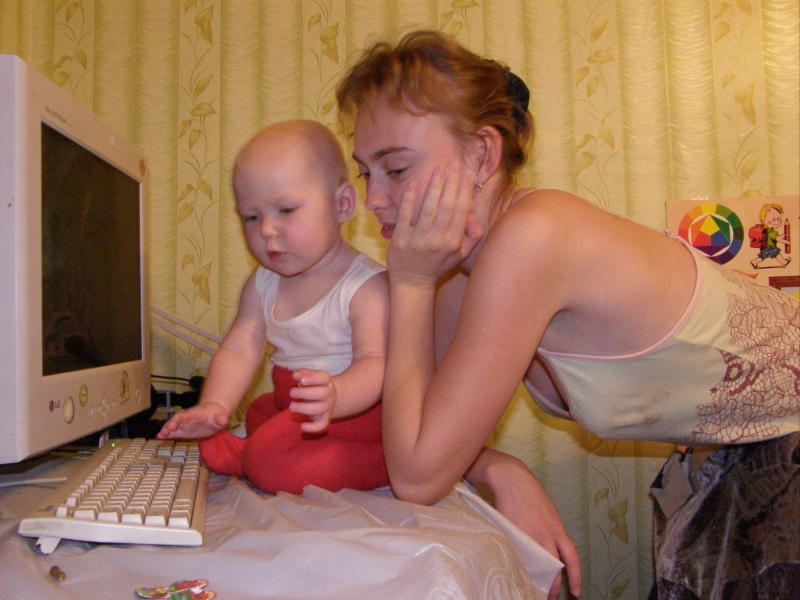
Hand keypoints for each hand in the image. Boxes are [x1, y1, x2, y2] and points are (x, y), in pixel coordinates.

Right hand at [156, 401, 228, 439]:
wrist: (213, 415)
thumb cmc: (217, 415)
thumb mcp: (221, 416)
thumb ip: (221, 418)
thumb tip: (223, 420)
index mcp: (196, 413)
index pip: (188, 414)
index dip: (182, 417)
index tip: (176, 421)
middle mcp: (187, 418)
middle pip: (177, 419)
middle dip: (171, 424)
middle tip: (165, 431)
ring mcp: (184, 424)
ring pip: (173, 426)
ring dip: (166, 430)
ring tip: (158, 436)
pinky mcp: (182, 431)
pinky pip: (173, 433)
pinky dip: (166, 435)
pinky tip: (158, 439)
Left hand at [288, 369, 336, 432]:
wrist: (328, 399)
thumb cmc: (313, 386)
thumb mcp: (308, 377)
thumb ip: (302, 374)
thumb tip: (295, 375)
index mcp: (326, 381)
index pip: (324, 377)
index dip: (313, 379)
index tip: (301, 381)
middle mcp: (329, 394)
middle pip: (322, 393)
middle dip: (305, 393)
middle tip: (291, 392)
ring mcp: (328, 407)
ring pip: (321, 408)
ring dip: (304, 408)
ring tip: (291, 406)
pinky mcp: (324, 419)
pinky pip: (322, 425)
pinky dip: (313, 428)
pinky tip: (302, 426)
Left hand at [387, 164, 482, 286]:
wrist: (412, 282)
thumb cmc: (438, 265)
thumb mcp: (460, 255)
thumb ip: (472, 236)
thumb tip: (474, 216)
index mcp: (453, 243)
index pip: (460, 212)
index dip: (464, 191)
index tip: (466, 174)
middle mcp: (436, 241)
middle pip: (446, 207)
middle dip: (451, 184)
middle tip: (453, 165)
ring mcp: (417, 240)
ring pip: (428, 209)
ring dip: (434, 187)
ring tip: (439, 170)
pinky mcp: (400, 239)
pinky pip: (405, 216)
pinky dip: (409, 199)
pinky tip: (414, 183)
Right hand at [491, 461, 581, 598]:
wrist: (512, 479)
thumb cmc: (531, 495)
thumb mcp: (551, 513)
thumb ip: (559, 532)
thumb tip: (572, 547)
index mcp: (557, 529)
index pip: (572, 558)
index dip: (575, 577)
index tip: (576, 592)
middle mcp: (546, 534)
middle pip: (554, 566)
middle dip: (553, 586)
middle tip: (551, 597)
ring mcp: (530, 534)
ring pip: (537, 564)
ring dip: (537, 580)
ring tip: (535, 591)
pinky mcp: (514, 532)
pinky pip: (520, 555)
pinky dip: (521, 566)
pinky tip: (519, 573)